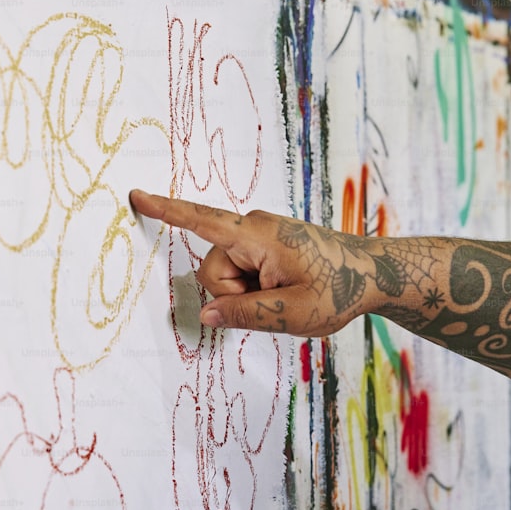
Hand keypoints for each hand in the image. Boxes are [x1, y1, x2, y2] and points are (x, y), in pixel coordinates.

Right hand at [129, 189, 381, 336]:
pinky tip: (284, 289)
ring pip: (226, 274)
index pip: (202, 220)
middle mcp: (254, 228)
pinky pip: (242, 271)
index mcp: (258, 236)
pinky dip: (255, 286)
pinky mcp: (265, 245)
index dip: (167, 212)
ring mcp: (260, 236)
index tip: (137, 196)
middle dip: (234, 293)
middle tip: (277, 300)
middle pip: (213, 268)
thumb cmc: (340, 289)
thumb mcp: (293, 313)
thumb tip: (207, 313)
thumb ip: (245, 313)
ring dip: (247, 292)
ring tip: (285, 294)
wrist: (373, 273)